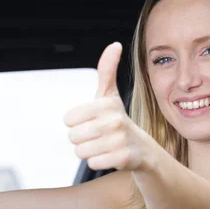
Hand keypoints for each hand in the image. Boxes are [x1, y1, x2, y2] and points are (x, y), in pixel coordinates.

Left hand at [64, 42, 153, 171]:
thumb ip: (107, 69)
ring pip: (80, 151)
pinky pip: (92, 163)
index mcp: (105, 104)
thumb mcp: (109, 94)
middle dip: (82, 138)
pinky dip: (97, 161)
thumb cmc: (117, 118)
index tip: (92, 120)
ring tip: (103, 144)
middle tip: (97, 135)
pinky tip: (109, 155)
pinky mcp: (122, 159)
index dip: (77, 122)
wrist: (141, 148)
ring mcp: (119, 141)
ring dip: (88, 151)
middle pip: (72, 136)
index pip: (68, 119)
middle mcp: (113, 121)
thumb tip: (115, 45)